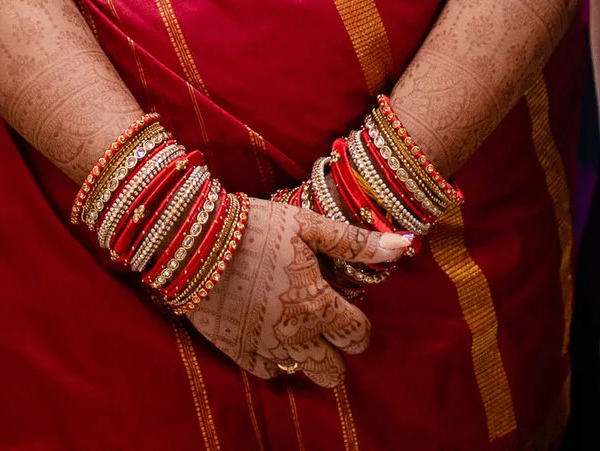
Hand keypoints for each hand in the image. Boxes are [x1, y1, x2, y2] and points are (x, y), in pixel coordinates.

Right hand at [183, 199, 410, 387]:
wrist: (195, 241)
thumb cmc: (257, 227)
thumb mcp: (308, 226)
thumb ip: (355, 243)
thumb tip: (404, 246)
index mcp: (319, 306)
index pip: (358, 336)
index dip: (359, 325)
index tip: (347, 307)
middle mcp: (296, 337)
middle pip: (334, 370)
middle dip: (337, 352)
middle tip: (325, 325)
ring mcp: (265, 348)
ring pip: (302, 373)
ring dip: (306, 355)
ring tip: (296, 326)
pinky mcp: (237, 352)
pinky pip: (268, 371)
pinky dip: (274, 358)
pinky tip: (269, 331)